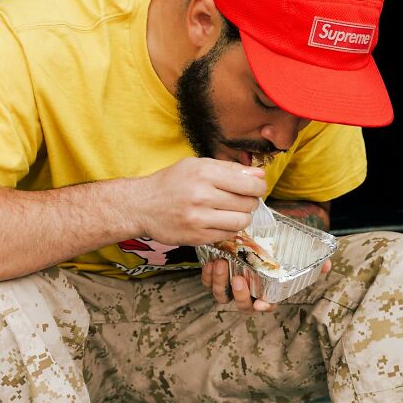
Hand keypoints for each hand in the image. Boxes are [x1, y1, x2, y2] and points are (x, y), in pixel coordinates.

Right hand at [132, 157, 265, 244]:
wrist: (142, 205)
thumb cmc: (171, 183)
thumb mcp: (197, 166)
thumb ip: (230, 169)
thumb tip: (260, 176)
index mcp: (204, 173)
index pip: (248, 184)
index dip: (259, 188)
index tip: (256, 189)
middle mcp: (202, 196)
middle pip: (247, 204)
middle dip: (250, 202)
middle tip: (240, 200)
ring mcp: (199, 219)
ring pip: (241, 221)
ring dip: (242, 217)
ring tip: (232, 212)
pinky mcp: (197, 237)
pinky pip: (228, 235)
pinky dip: (229, 229)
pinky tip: (219, 221)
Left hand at [201, 257, 332, 312]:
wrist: (254, 232)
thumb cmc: (276, 246)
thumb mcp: (294, 250)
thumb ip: (311, 259)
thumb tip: (327, 265)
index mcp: (268, 291)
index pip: (269, 304)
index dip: (266, 306)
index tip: (262, 303)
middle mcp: (249, 293)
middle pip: (243, 305)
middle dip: (240, 295)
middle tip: (239, 278)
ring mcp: (230, 286)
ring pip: (222, 296)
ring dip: (219, 284)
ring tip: (221, 263)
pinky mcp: (215, 277)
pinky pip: (207, 283)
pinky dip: (207, 276)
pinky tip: (210, 262)